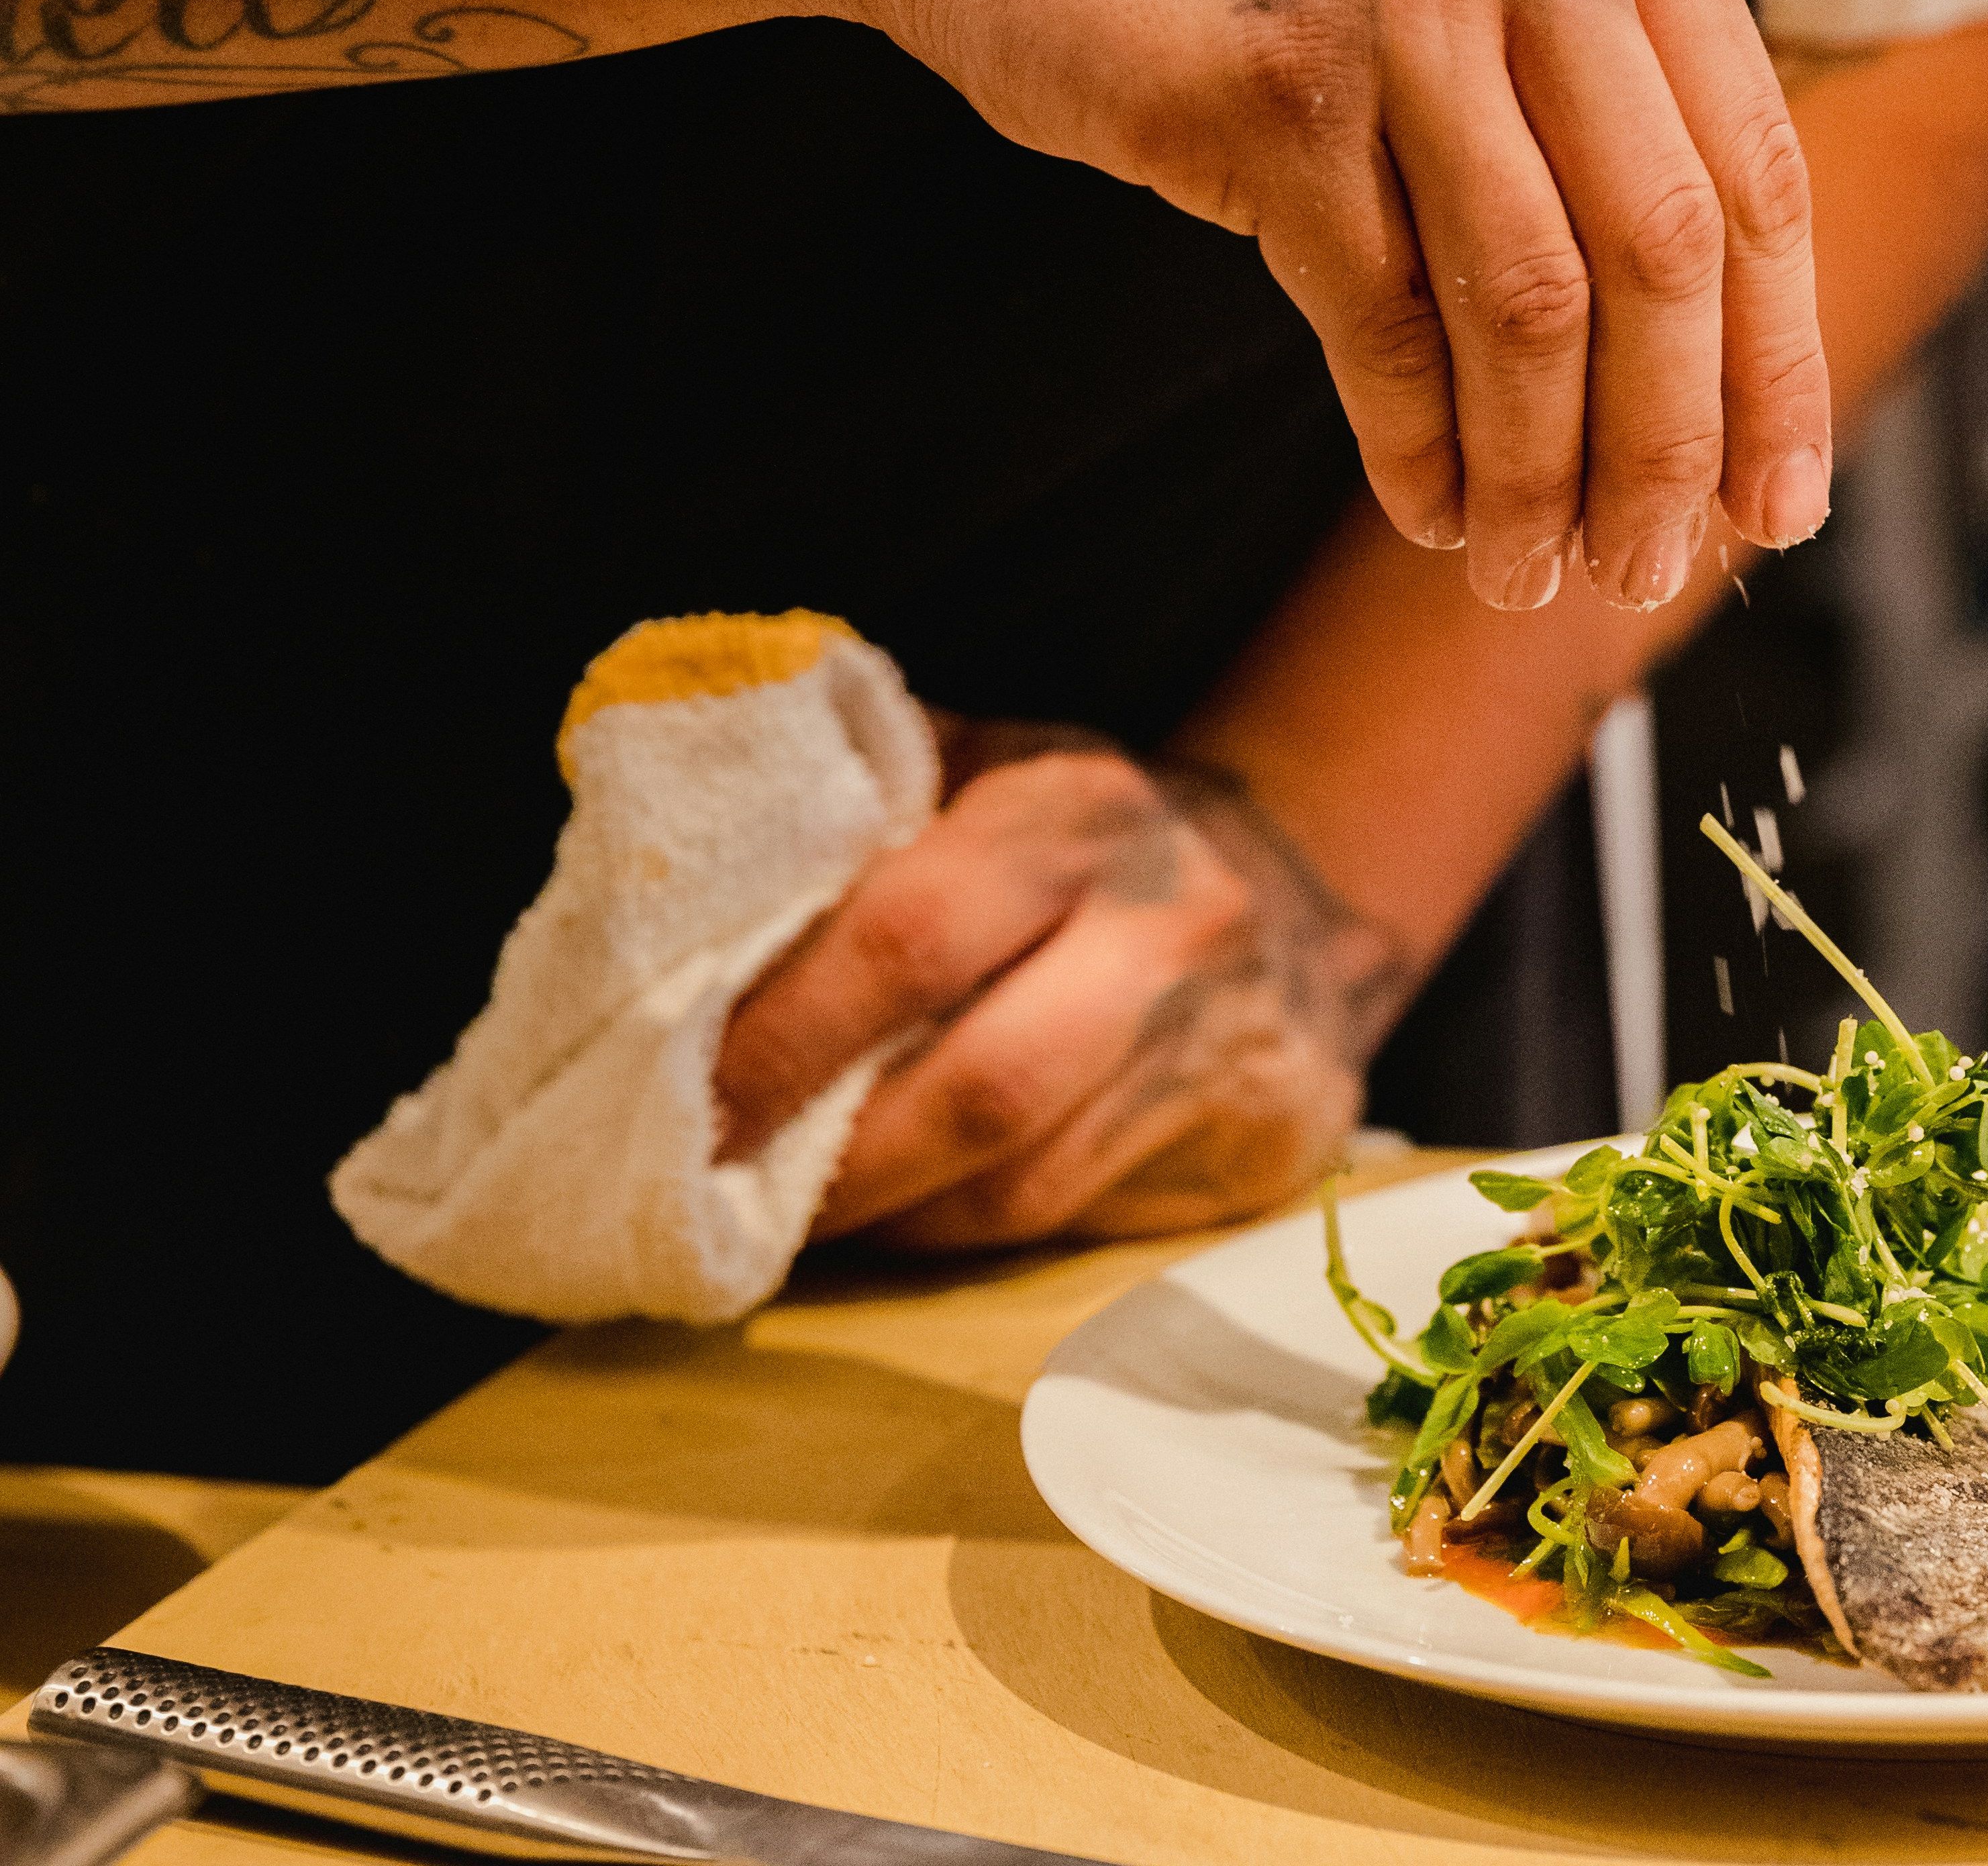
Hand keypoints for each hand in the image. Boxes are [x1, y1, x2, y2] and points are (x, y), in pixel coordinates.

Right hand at [665, 0, 1830, 609]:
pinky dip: (1419, 444)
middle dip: (1674, 447)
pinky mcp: (1274, 82)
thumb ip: (1581, 63)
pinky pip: (1387, 317)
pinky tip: (1423, 508)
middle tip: (1649, 572)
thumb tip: (1693, 342)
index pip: (1756, 166)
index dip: (1777, 362)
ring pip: (1537, 304)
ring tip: (1526, 575)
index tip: (1778, 505)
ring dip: (1543, 475)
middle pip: (1670, 250)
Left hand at [712, 727, 1410, 1250]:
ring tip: (778, 1220)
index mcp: (1079, 811)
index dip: (784, 1032)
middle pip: (978, 1087)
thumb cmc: (1083, 844)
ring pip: (1019, 1188)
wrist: (1300, 903)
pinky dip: (955, 1236)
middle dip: (825, 1164)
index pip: (912, 934)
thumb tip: (667, 886)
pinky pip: (1071, 1227)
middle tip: (705, 1196)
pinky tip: (894, 1219)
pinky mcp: (1259, 1146)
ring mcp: (1225, 1045)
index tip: (679, 1094)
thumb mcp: (984, 771)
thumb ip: (854, 810)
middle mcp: (1170, 924)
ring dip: (880, 1220)